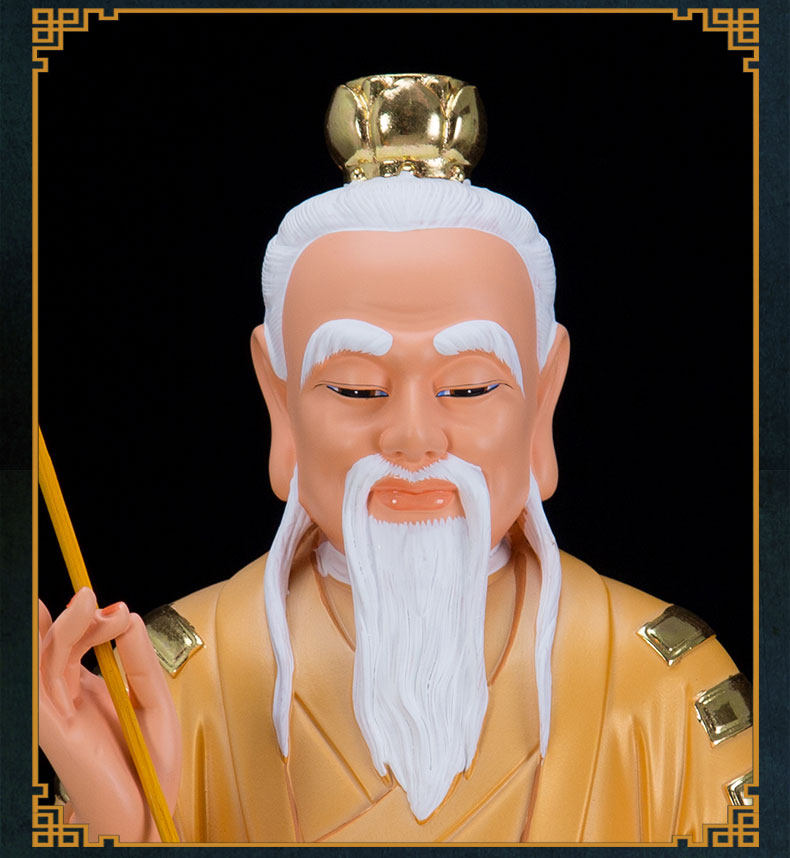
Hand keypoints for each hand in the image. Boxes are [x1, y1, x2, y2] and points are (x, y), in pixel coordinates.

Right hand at [38, 588, 180, 841]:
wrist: (148, 814)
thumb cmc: (149, 764)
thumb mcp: (154, 698)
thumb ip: (139, 659)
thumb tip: (126, 615)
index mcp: (88, 690)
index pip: (68, 644)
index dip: (74, 617)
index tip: (98, 599)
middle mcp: (67, 699)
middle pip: (54, 645)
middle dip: (73, 616)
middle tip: (94, 598)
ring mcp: (58, 714)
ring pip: (46, 659)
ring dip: (68, 626)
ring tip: (91, 603)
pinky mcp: (56, 731)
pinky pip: (44, 685)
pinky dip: (56, 652)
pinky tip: (76, 629)